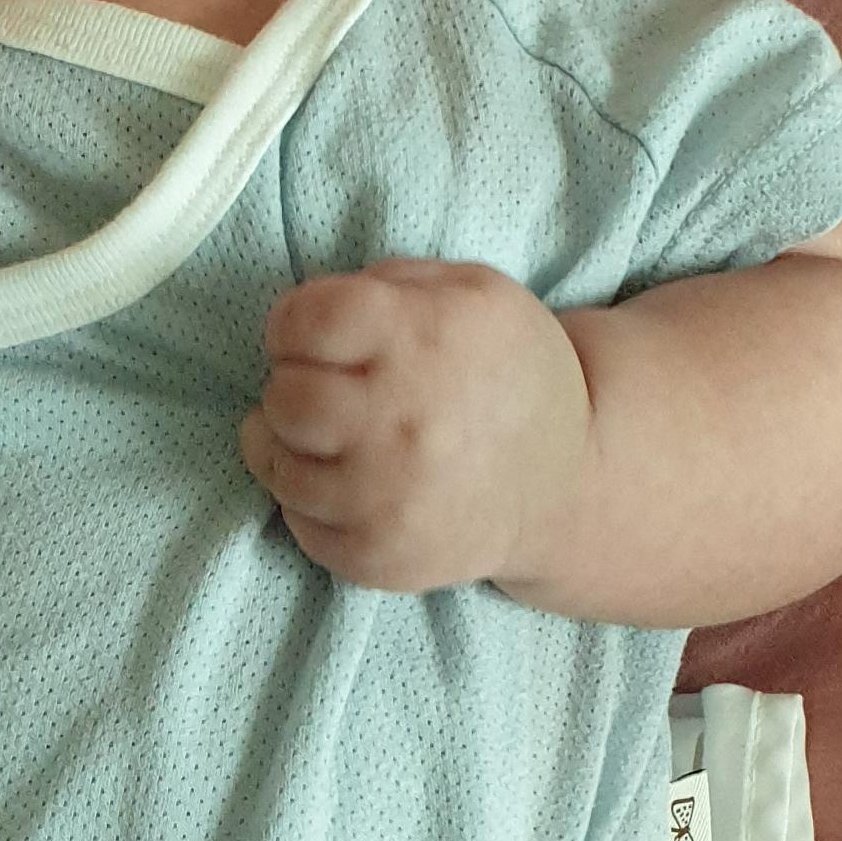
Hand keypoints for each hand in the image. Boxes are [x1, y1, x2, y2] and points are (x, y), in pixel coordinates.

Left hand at [239, 258, 592, 595]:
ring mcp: (386, 500)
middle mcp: (404, 424)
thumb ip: (386, 284)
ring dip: (292, 441)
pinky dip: (309, 495)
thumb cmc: (508, 375)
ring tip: (335, 435)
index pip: (304, 321)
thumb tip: (303, 315)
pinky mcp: (373, 556)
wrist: (565, 486)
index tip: (310, 335)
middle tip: (326, 388)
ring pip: (276, 461)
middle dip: (291, 382)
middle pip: (285, 396)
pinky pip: (295, 516)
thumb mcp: (473, 292)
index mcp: (425, 341)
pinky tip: (352, 480)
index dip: (292, 322)